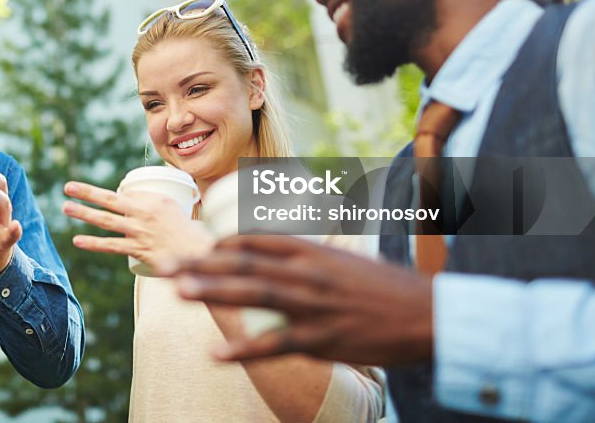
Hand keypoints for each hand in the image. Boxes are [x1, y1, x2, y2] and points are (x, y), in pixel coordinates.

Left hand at [62, 180, 211, 271]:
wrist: (197, 253)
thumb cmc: (182, 230)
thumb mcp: (168, 207)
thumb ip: (147, 202)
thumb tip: (128, 197)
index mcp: (151, 200)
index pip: (121, 193)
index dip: (100, 193)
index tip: (81, 190)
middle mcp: (144, 213)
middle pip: (109, 200)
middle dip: (86, 193)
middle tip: (67, 187)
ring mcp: (139, 232)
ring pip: (106, 220)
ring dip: (84, 213)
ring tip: (66, 208)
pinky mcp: (138, 250)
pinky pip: (112, 246)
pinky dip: (93, 243)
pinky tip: (78, 240)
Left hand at [167, 234, 433, 365]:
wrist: (428, 315)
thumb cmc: (387, 288)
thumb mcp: (346, 260)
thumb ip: (312, 256)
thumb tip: (284, 251)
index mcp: (313, 250)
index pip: (257, 240)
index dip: (224, 244)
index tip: (201, 248)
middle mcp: (307, 272)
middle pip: (244, 263)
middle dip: (201, 264)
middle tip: (167, 265)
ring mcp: (313, 306)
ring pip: (251, 295)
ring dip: (211, 292)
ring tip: (176, 292)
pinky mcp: (321, 339)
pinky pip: (275, 344)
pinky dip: (244, 349)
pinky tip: (217, 353)